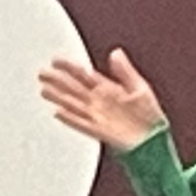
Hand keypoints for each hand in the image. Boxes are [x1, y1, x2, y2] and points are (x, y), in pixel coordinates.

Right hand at [38, 48, 166, 151]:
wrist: (154, 142)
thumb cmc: (150, 119)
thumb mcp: (140, 88)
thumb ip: (125, 71)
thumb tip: (116, 53)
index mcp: (109, 90)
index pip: (84, 75)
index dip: (69, 67)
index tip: (55, 60)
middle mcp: (99, 103)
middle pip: (74, 89)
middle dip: (58, 81)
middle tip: (42, 74)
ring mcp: (98, 117)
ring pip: (74, 105)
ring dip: (59, 98)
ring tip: (44, 90)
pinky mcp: (99, 131)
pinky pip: (82, 123)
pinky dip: (70, 118)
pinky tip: (58, 113)